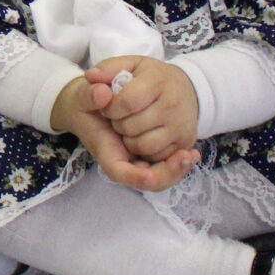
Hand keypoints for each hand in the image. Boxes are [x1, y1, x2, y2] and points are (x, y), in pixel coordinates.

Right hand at [50, 76, 198, 192]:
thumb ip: (88, 95)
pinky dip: (177, 161)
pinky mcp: (146, 153)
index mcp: (104, 148)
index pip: (120, 172)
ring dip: (176, 169)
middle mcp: (121, 159)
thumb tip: (103, 94)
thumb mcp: (82, 94)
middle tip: (187, 156)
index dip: (137, 176)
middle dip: (168, 173)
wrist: (87, 104)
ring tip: (192, 155)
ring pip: (159, 177)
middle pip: (146, 180)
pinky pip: (164, 165)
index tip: (152, 174)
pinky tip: (192, 152)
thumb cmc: (84, 102)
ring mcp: (135, 158)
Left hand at [88, 55, 198, 162]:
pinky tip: (143, 135)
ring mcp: (181, 125)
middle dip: (118, 123)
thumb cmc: (152, 77)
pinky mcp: (185, 142)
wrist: (188, 89)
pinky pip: (156, 156)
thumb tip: (91, 77)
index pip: (125, 103)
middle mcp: (172, 105)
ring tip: (130, 126)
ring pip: (142, 146)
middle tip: (121, 116)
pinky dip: (144, 150)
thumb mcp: (130, 64)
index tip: (110, 106)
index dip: (110, 108)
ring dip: (129, 140)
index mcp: (157, 81)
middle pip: (131, 127)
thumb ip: (107, 68)